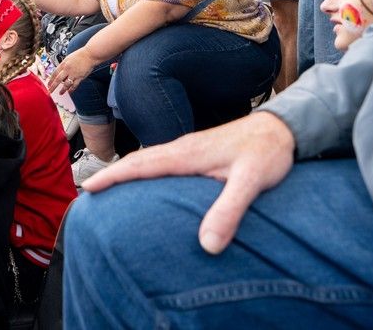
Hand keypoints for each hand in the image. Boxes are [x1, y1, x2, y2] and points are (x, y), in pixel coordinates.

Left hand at [47, 46, 98, 94]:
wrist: (89, 55)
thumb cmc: (80, 55)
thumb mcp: (69, 58)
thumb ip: (64, 65)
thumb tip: (60, 71)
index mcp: (64, 64)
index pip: (54, 73)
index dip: (51, 79)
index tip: (48, 84)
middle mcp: (67, 69)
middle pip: (58, 80)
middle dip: (53, 86)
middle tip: (50, 91)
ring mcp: (73, 74)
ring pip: (66, 84)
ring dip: (63, 90)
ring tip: (61, 93)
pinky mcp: (80, 77)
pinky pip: (74, 85)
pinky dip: (71, 89)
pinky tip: (69, 91)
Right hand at [84, 112, 295, 253]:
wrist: (284, 128)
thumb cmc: (268, 151)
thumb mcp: (251, 182)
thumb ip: (229, 210)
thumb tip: (208, 245)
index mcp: (187, 153)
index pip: (141, 164)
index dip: (114, 176)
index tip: (89, 187)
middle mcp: (184, 148)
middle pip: (138, 160)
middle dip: (112, 174)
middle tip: (88, 191)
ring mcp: (190, 148)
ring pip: (149, 159)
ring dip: (127, 171)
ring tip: (108, 187)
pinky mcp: (198, 152)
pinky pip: (161, 160)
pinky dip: (144, 168)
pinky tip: (146, 180)